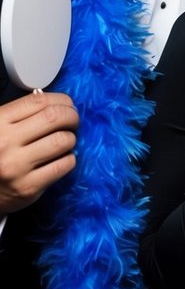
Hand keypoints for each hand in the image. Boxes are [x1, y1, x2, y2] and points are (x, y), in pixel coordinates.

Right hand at [0, 92, 78, 213]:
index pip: (40, 101)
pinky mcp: (28, 188)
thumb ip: (22, 114)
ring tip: (66, 140)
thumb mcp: (0, 128)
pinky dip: (69, 159)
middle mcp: (6, 143)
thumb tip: (56, 103)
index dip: (61, 100)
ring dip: (71, 138)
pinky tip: (62, 158)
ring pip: (62, 141)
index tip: (68, 105)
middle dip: (71, 116)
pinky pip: (63, 166)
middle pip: (54, 117)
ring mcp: (17, 167)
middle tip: (73, 121)